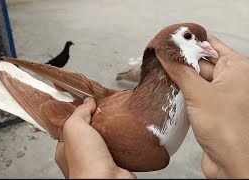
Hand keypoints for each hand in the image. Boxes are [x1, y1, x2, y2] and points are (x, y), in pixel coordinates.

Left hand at [55, 97, 135, 178]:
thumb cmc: (85, 162)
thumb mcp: (74, 127)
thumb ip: (79, 112)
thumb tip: (87, 102)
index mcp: (65, 149)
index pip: (69, 127)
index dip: (78, 113)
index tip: (87, 102)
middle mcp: (82, 156)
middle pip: (90, 131)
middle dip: (97, 121)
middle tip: (105, 109)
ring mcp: (99, 160)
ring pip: (106, 139)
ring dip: (112, 131)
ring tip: (117, 118)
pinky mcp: (116, 164)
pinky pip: (120, 148)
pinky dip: (124, 141)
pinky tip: (127, 132)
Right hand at [158, 33, 248, 177]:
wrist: (230, 162)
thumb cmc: (225, 128)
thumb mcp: (198, 93)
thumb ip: (180, 70)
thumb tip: (164, 51)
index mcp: (236, 68)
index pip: (209, 44)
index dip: (189, 40)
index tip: (168, 39)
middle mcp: (230, 78)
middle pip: (199, 60)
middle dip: (178, 60)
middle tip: (156, 57)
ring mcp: (219, 93)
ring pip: (194, 77)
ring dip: (177, 76)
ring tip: (156, 71)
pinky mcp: (210, 107)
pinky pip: (192, 92)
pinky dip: (180, 90)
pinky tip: (165, 87)